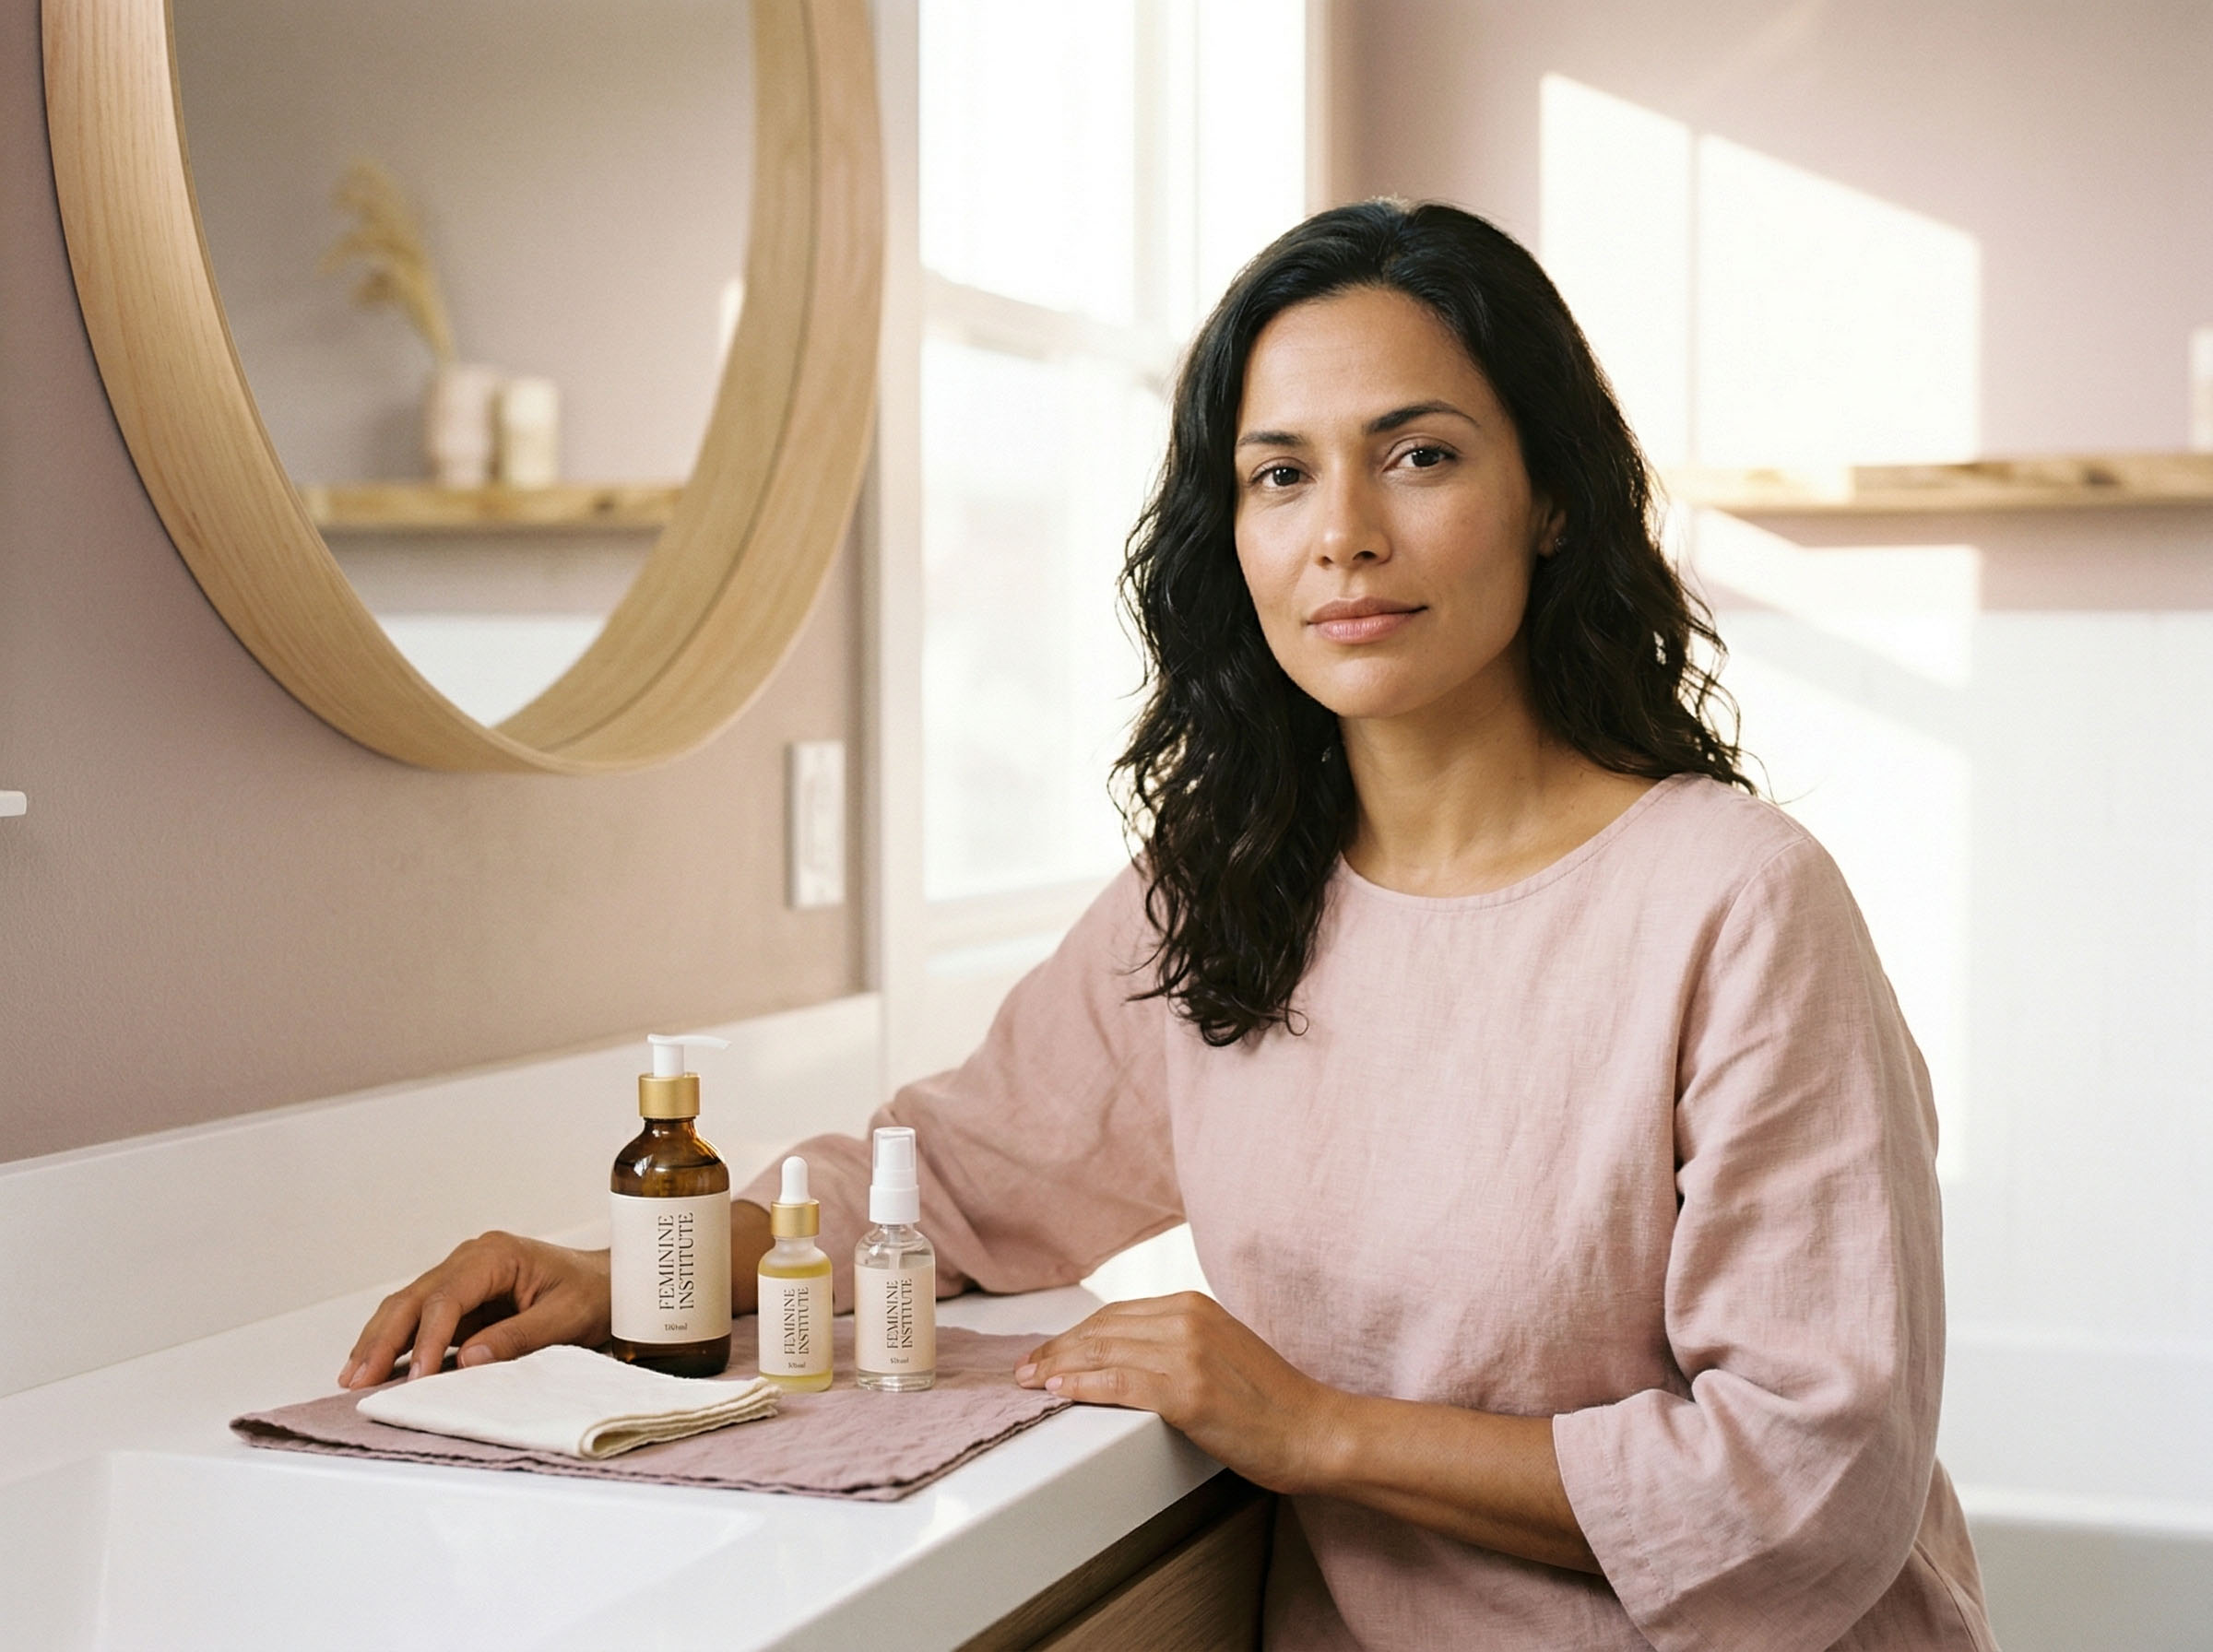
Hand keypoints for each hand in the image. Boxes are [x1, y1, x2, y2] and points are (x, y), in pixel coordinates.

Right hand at [337, 1233, 610, 1388]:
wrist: (613, 1283)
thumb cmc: (595, 1293)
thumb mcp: (567, 1317)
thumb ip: (518, 1337)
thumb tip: (469, 1360)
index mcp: (495, 1255)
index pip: (447, 1297)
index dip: (426, 1338)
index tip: (414, 1376)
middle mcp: (471, 1259)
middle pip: (414, 1298)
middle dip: (382, 1340)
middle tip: (357, 1380)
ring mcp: (462, 1277)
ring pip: (407, 1306)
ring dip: (379, 1341)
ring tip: (352, 1378)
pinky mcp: (461, 1300)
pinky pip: (420, 1319)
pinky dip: (395, 1342)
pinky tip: (375, 1367)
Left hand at [1015, 1292, 1344, 1494]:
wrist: (1317, 1430)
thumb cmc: (1273, 1403)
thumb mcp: (1222, 1353)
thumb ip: (1178, 1344)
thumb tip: (1123, 1358)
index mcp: (1194, 1306)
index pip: (1115, 1314)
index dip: (1074, 1335)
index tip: (1045, 1352)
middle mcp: (1188, 1319)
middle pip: (1101, 1329)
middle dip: (1055, 1349)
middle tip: (1022, 1369)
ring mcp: (1188, 1354)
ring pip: (1102, 1353)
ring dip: (1056, 1366)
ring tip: (1029, 1381)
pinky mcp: (1188, 1392)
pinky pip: (1118, 1383)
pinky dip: (1080, 1385)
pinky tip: (1057, 1390)